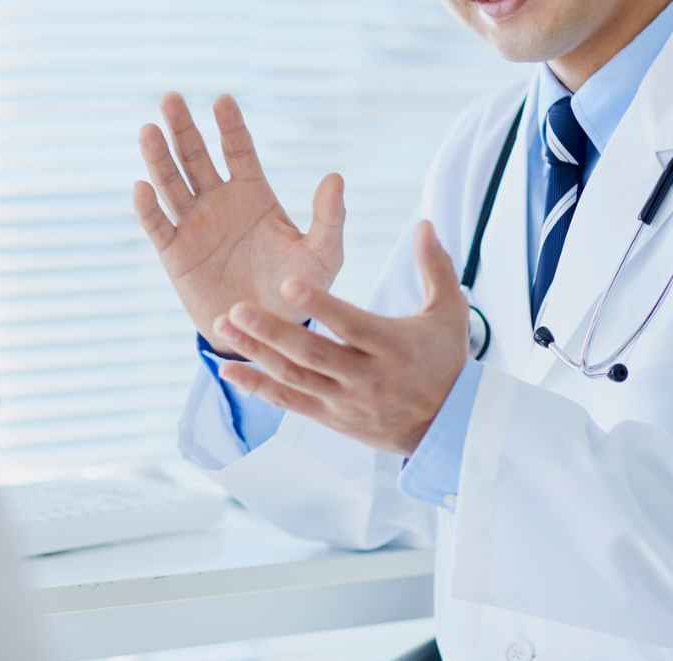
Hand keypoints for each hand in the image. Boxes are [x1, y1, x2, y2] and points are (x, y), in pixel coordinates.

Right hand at [133, 93, 346, 356]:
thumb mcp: (322, 255)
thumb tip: (335, 177)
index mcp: (253, 195)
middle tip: (171, 98)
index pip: (238, 151)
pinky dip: (148, 208)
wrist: (266, 334)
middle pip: (196, 157)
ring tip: (148, 130)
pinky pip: (158, 226)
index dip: (230, 126)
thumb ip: (329, 218)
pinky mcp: (175, 254)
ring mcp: (194, 226)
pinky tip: (142, 187)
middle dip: (184, 129)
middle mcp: (219, 203)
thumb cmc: (297, 291)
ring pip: (172, 184)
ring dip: (159, 157)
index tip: (222, 100)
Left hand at [211, 222, 469, 455]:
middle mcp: (365, 376)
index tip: (287, 284)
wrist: (448, 426)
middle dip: (271, 330)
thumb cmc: (446, 360)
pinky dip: (256, 387)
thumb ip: (436, 267)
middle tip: (235, 308)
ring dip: (254, 353)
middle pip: (312, 352)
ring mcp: (344, 400)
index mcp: (391, 345)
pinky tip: (227, 370)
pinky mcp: (331, 418)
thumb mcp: (450, 312)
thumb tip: (424, 222)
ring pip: (293, 376)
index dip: (320, 306)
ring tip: (222, 327)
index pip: (351, 324)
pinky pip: (288, 402)